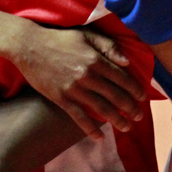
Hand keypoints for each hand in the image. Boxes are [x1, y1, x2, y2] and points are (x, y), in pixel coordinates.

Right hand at [9, 25, 146, 139]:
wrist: (29, 46)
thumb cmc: (60, 38)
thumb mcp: (87, 34)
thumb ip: (108, 46)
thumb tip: (127, 61)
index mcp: (96, 59)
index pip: (122, 78)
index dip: (135, 90)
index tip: (143, 98)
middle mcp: (88, 76)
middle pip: (115, 96)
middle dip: (130, 108)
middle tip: (139, 117)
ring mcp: (74, 89)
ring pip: (101, 108)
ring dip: (116, 120)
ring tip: (126, 127)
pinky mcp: (60, 99)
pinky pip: (79, 117)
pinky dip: (90, 129)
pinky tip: (100, 137)